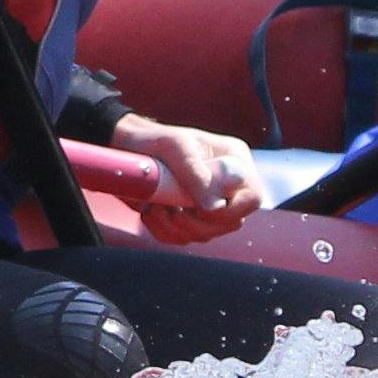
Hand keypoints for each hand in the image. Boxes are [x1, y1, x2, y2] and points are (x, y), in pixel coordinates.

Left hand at [110, 114, 260, 241]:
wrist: (124, 146)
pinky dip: (165, 232)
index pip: (252, 197)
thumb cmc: (153, 139)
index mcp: (233, 161)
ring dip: (178, 228)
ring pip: (207, 234)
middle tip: (172, 211)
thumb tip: (214, 208)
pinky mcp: (187, 216)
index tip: (200, 210)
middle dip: (199, 224)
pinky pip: (184, 238)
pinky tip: (150, 212)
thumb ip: (197, 175)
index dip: (231, 211)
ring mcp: (206, 202)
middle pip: (231, 222)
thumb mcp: (176, 148)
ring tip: (156, 207)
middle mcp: (225, 184)